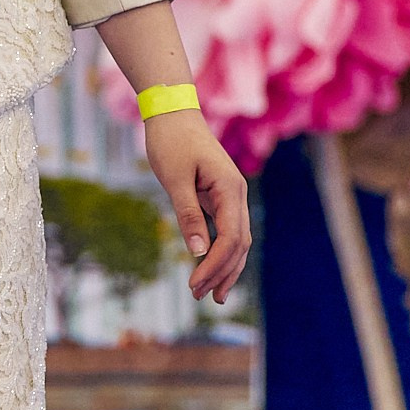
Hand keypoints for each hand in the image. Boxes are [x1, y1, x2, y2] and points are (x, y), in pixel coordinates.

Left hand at [143, 108, 248, 305]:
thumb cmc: (171, 141)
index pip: (230, 238)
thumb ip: (188, 215)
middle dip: (222, 273)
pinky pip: (227, 230)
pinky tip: (211, 269)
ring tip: (212, 295)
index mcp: (230, 189)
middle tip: (199, 297)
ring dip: (226, 267)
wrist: (173, 112)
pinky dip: (221, 251)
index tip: (195, 285)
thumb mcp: (175, 179)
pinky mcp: (220, 196)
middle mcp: (237, 195)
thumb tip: (198, 252)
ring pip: (237, 240)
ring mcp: (231, 196)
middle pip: (239, 244)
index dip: (214, 266)